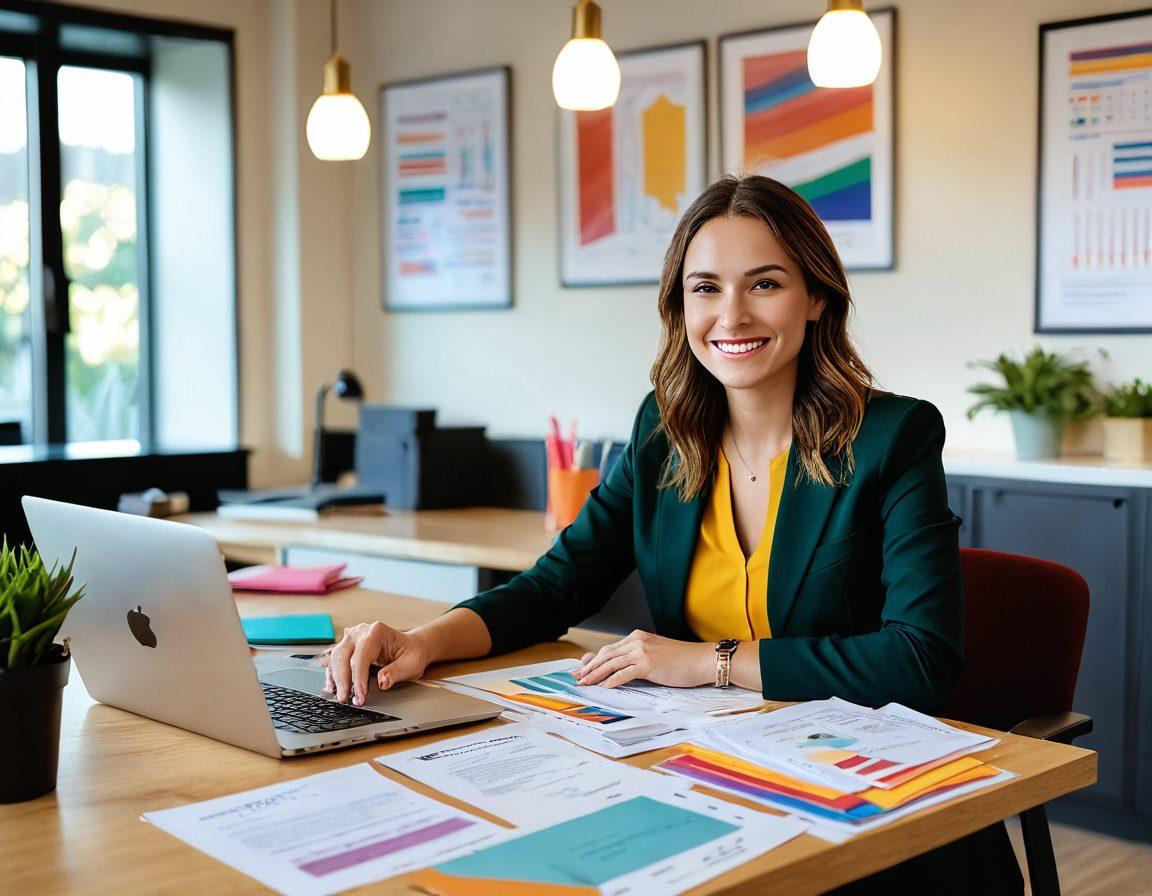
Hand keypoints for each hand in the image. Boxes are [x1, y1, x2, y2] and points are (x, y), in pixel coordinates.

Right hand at [320, 621, 430, 705]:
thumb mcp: (411, 665)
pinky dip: (333, 674)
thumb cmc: (412, 654)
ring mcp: (353, 638)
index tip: (360, 696)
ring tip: (338, 695)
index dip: (358, 678)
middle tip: (345, 698)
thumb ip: (396, 673)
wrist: (412, 648)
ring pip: (336, 657)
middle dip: (343, 679)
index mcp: (377, 631)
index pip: (361, 656)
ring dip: (335, 677)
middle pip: (344, 655)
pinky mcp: (349, 648)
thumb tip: (382, 682)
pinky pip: (336, 660)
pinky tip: (332, 686)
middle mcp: (362, 631)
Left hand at [574, 630, 713, 688]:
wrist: (701, 660)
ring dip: (595, 674)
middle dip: (589, 666)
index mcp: (638, 637)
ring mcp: (642, 651)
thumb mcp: (655, 655)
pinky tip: (603, 687)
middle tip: (576, 677)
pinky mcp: (648, 663)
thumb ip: (636, 659)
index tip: (582, 668)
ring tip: (584, 683)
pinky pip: (624, 673)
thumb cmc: (682, 661)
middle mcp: (637, 640)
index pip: (609, 649)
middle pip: (606, 654)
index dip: (593, 659)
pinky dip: (611, 680)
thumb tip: (617, 669)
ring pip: (611, 663)